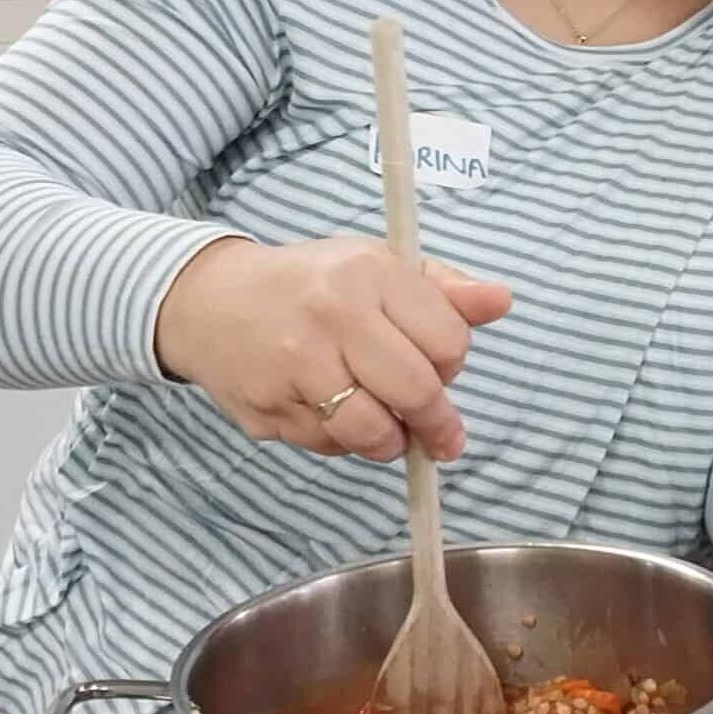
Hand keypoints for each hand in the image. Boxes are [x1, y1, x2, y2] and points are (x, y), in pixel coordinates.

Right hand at [155, 236, 511, 462]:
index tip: (444, 368)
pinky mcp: (267, 408)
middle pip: (416, 391)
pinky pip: (328, 446)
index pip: (448, 343)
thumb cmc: (311, 284)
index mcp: (369, 274)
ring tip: (390, 428)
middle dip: (437, 422)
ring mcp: (294, 365)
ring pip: (373, 432)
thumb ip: (444, 291)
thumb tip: (502, 300)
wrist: (210, 301)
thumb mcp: (378, 267)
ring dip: (391, 441)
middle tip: (443, 435)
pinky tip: (334, 415)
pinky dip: (344, 443)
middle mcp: (332, 316)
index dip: (453, 364)